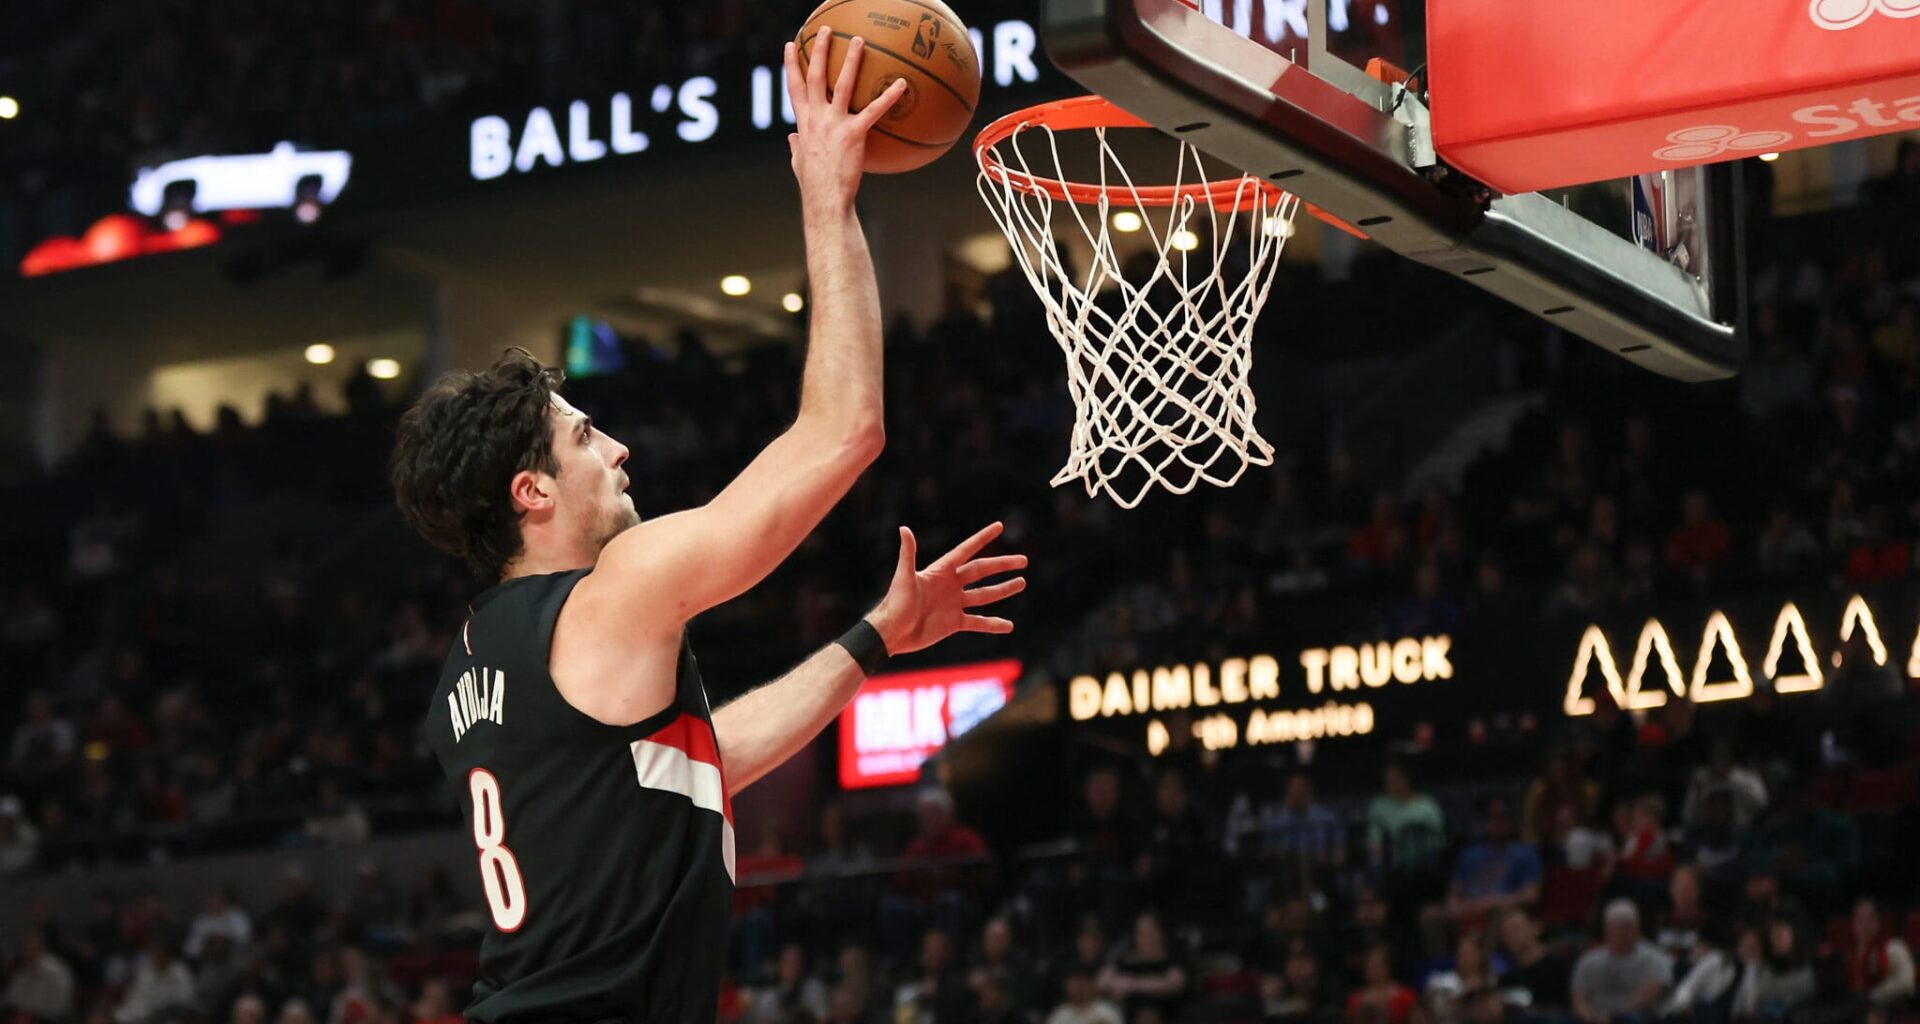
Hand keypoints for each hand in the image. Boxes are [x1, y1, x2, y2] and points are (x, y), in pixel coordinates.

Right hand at [784, 27, 907, 215]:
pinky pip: (874, 111)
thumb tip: (791, 140)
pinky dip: (888, 96)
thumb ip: (795, 148)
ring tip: (860, 41)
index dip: (792, 65)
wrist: (825, 199)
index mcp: (803, 123)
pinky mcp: (854, 134)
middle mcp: (816, 118)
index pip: (794, 88)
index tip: (792, 46)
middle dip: (820, 51)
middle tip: (827, 30)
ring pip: (842, 85)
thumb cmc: (814, 186)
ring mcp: (834, 124)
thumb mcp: (798, 163)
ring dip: (851, 61)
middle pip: (815, 76)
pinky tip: (901, 83)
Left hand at [867, 521, 1025, 655]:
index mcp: (941, 570)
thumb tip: (904, 528)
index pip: (966, 550)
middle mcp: (950, 584)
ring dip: (1003, 589)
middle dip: (1002, 565)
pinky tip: (1008, 626)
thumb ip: (908, 554)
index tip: (999, 526)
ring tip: (1022, 583)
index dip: (982, 538)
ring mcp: (954, 603)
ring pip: (984, 595)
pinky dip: (993, 624)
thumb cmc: (895, 603)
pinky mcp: (954, 623)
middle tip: (1023, 560)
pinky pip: (978, 622)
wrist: (891, 633)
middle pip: (981, 571)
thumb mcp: (904, 577)